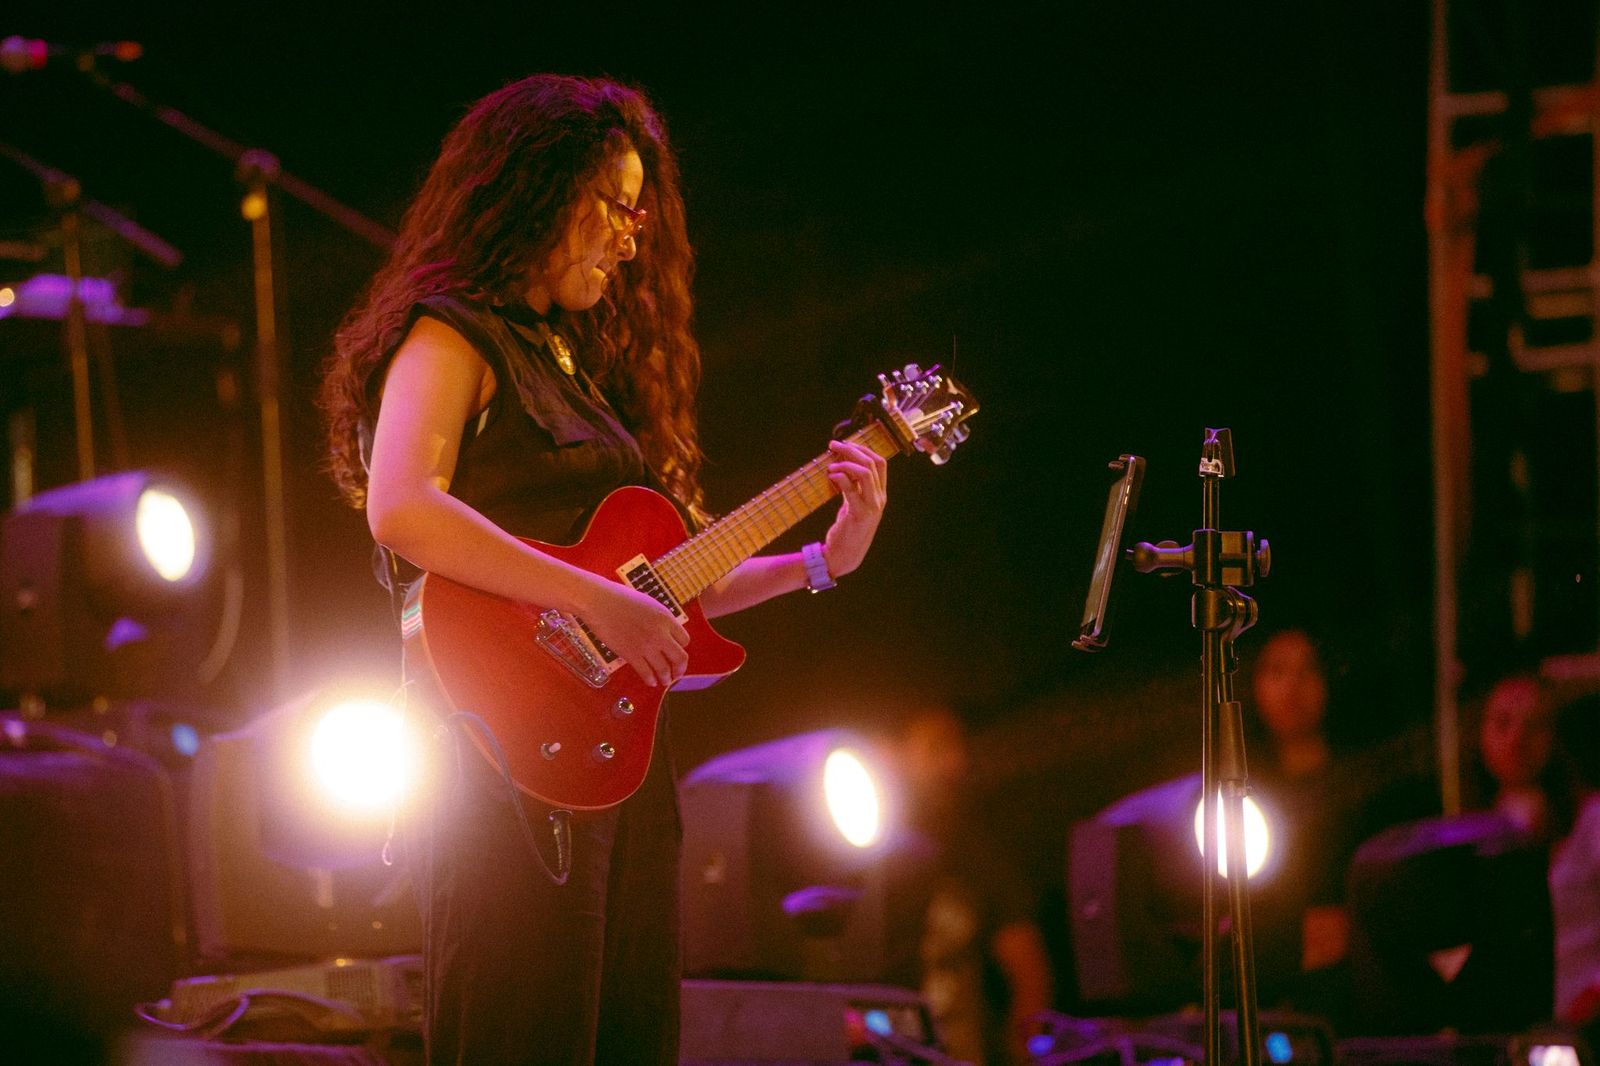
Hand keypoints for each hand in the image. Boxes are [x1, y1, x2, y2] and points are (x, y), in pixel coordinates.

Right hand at [575, 577, 689, 687]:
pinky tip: (650, 681)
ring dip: (666, 678)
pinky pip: (646, 672)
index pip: (685, 640)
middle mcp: (660, 633)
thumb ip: (659, 620)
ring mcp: (646, 645)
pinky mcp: (631, 654)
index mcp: (666, 618)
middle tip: (676, 674)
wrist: (599, 602)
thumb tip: (664, 632)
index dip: (681, 648)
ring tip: (664, 681)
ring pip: (664, 669)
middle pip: (680, 658)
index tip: (676, 653)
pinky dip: (650, 679)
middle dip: (680, 669)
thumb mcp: (649, 605)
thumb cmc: (620, 598)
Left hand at [821, 439, 887, 577]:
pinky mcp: (859, 514)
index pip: (880, 463)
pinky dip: (840, 478)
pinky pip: (852, 489)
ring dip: (846, 463)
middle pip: (872, 464)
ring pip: (865, 473)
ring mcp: (872, 507)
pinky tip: (830, 476)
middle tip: (834, 445)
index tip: (846, 443)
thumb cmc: (847, 529)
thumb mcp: (852, 504)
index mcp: (880, 494)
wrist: (845, 555)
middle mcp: (879, 499)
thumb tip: (841, 465)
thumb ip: (852, 487)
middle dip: (853, 450)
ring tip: (832, 464)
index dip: (864, 449)